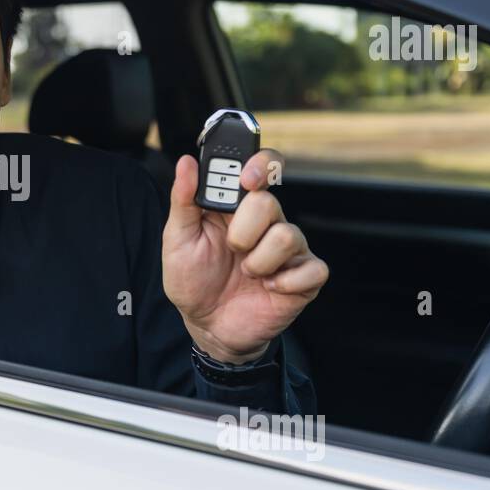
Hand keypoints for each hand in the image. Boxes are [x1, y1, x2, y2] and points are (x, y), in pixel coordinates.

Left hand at [162, 149, 327, 363]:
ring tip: (246, 273)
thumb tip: (186, 163)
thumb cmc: (193, 280)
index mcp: (238, 206)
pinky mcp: (305, 277)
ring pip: (287, 236)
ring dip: (258, 262)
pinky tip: (268, 288)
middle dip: (243, 231)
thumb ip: (184, 200)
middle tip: (232, 249)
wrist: (208, 326)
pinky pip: (311, 269)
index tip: (246, 179)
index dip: (261, 164)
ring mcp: (289, 249)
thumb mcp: (178, 240)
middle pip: (270, 202)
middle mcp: (267, 221)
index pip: (263, 167)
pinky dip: (284, 282)